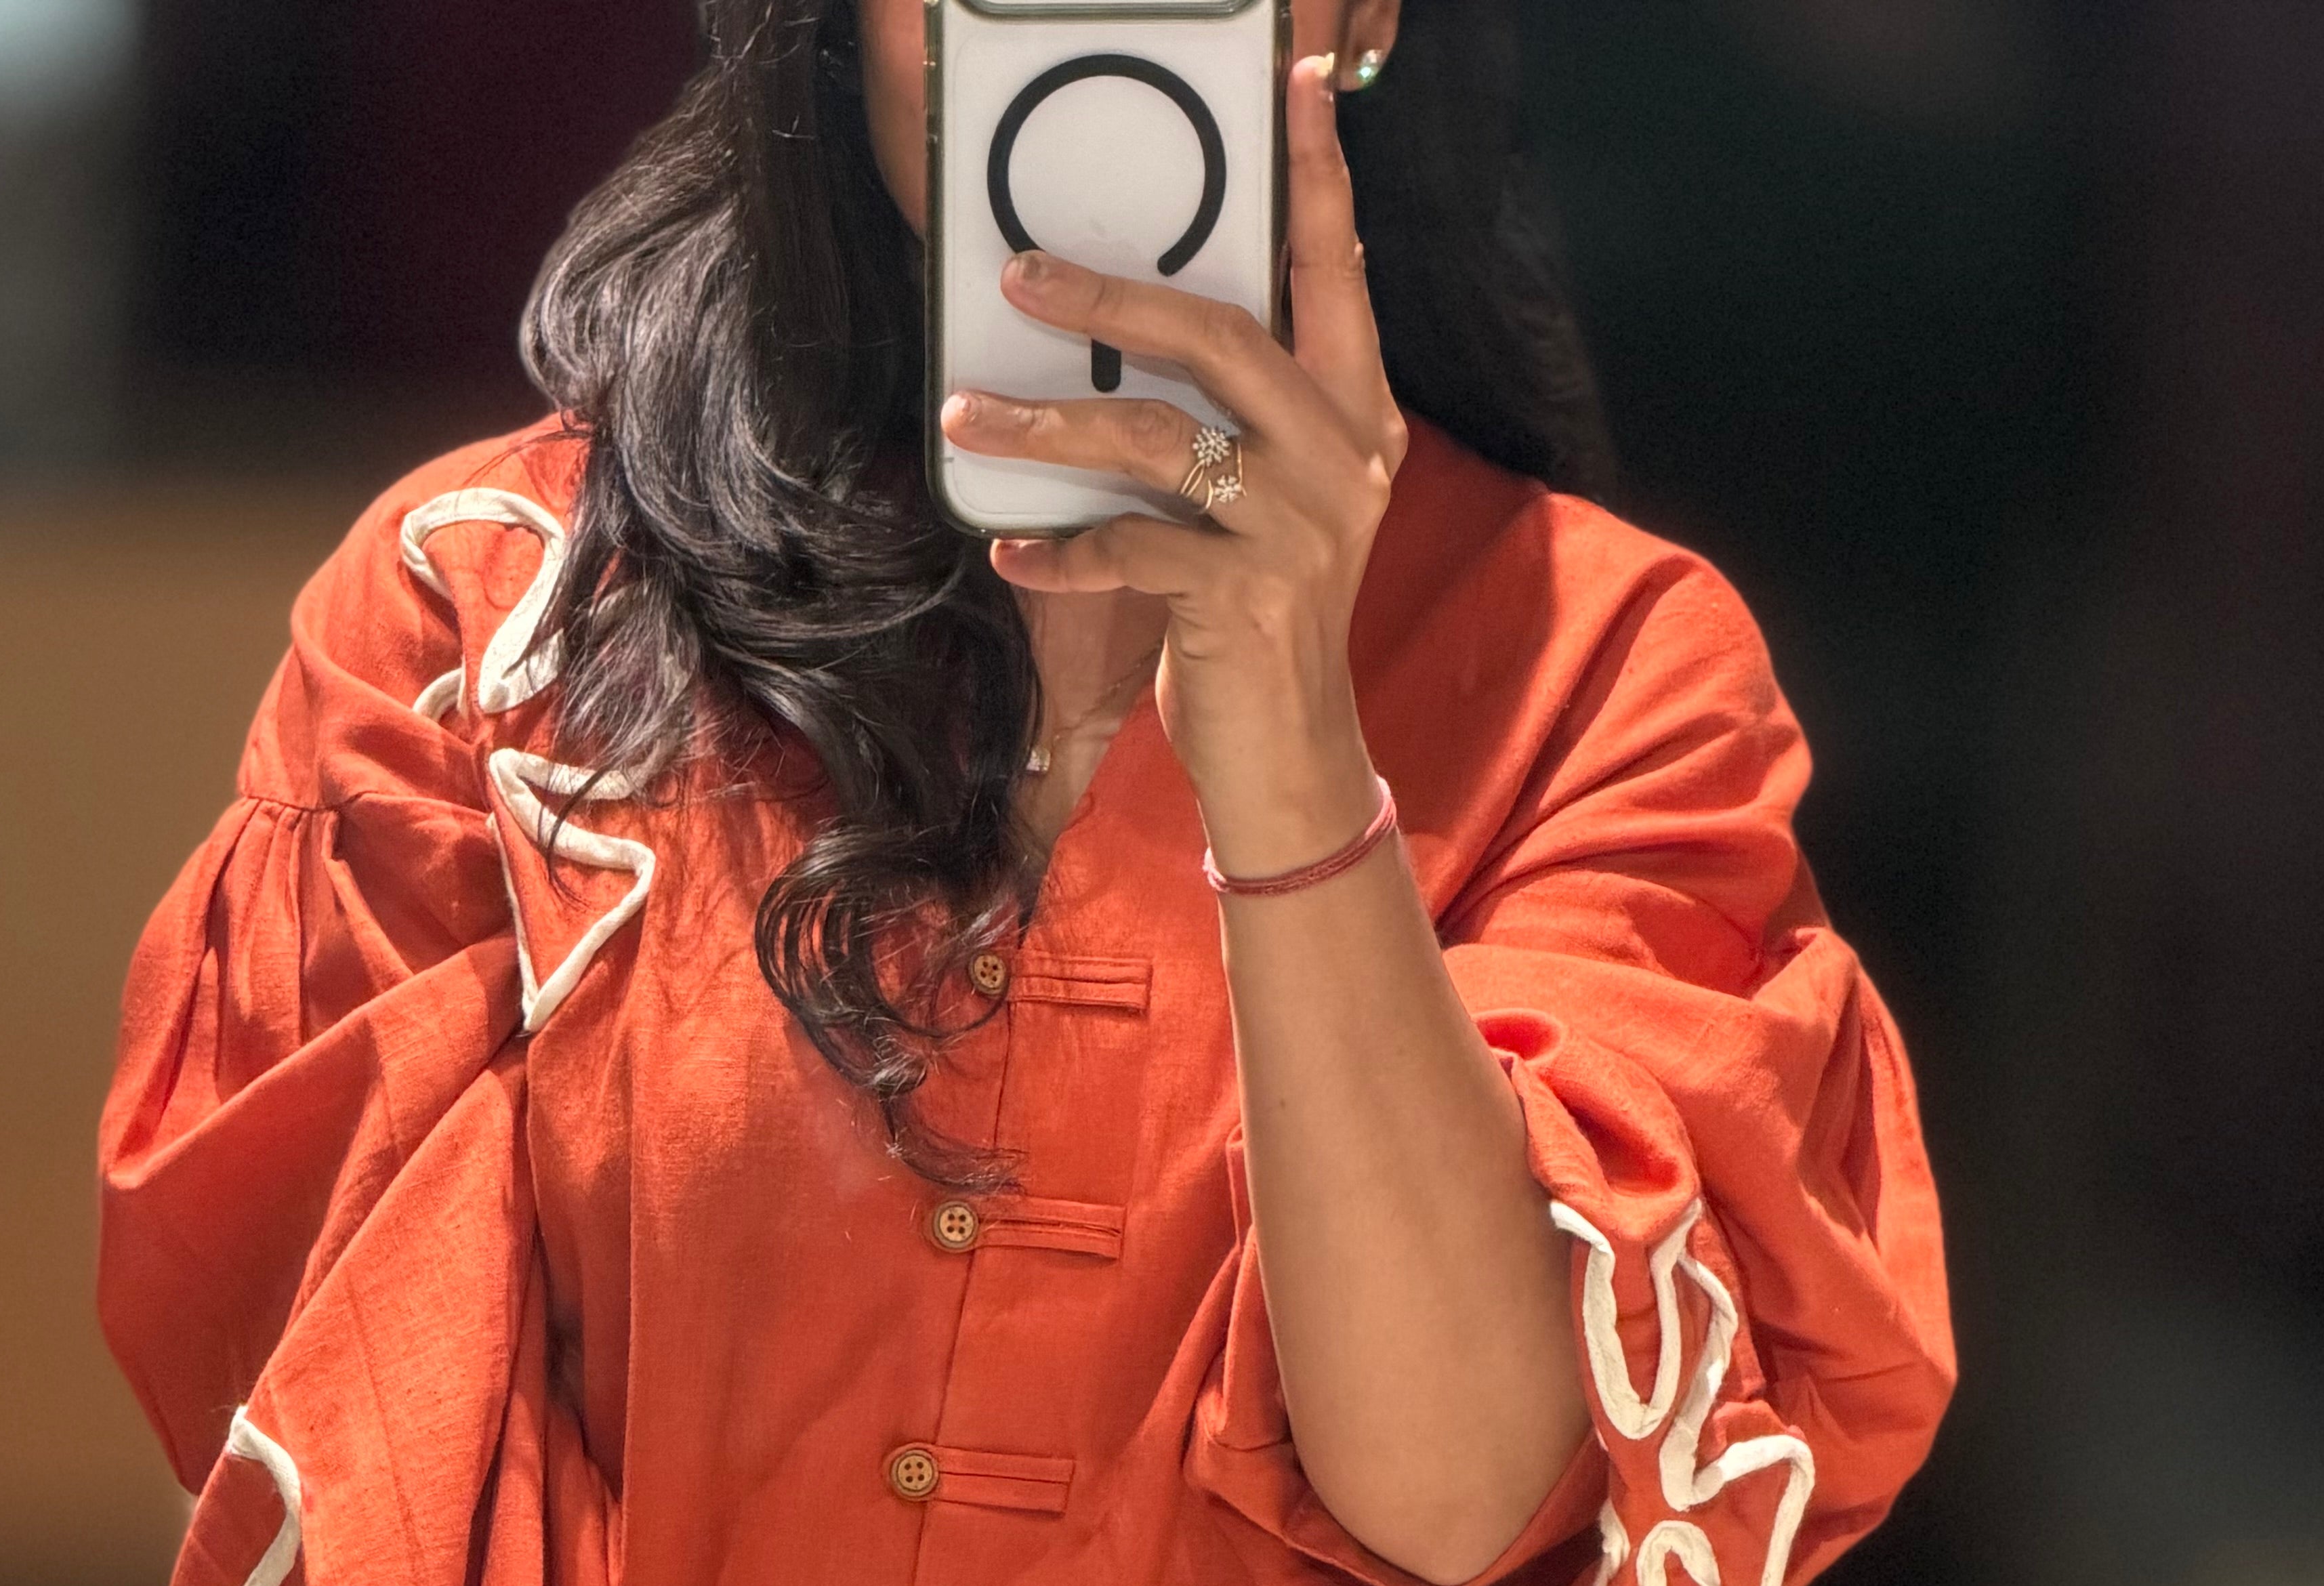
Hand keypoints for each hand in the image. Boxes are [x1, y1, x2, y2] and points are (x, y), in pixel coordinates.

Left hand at [939, 50, 1406, 874]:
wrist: (1290, 758)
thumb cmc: (1259, 622)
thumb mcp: (1270, 507)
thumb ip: (1238, 423)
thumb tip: (1135, 333)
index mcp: (1355, 420)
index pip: (1336, 277)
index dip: (1318, 183)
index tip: (1297, 89)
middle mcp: (1339, 461)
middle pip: (1222, 338)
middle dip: (1114, 295)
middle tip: (1022, 271)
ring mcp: (1296, 530)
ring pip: (1158, 439)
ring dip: (1049, 423)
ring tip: (968, 413)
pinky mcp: (1242, 599)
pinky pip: (1129, 547)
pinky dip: (1060, 547)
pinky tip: (1007, 545)